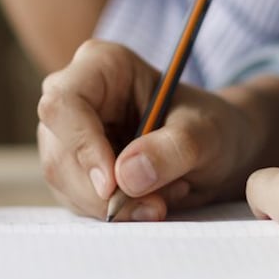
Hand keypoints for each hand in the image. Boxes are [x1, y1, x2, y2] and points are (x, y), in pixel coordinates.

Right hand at [37, 40, 278, 221]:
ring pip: (64, 181)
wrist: (219, 150)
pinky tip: (152, 201)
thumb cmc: (212, 127)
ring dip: (113, 205)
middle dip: (103, 190)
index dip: (82, 145)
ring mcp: (69, 135)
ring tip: (165, 197)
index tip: (113, 185)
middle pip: (59, 151)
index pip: (63, 103)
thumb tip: (125, 177)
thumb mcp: (206, 134)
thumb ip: (171, 150)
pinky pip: (77, 200)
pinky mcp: (74, 169)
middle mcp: (75, 97)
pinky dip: (115, 212)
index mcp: (101, 66)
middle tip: (157, 205)